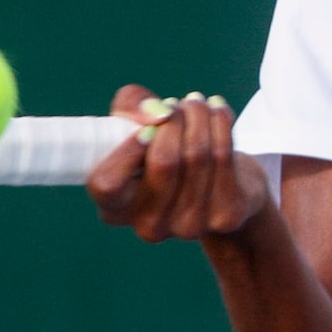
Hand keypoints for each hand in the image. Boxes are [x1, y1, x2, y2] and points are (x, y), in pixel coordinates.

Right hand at [87, 84, 273, 243]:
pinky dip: (221, 123)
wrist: (222, 180)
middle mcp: (148, 225)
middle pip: (163, 162)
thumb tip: (157, 114)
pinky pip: (223, 157)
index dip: (126, 150)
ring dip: (198, 115)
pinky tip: (217, 112)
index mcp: (115, 207)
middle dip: (173, 120)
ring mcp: (188, 226)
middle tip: (174, 106)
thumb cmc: (163, 147)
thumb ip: (131, 107)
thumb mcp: (135, 122)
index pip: (107, 184)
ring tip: (195, 104)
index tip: (144, 129)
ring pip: (197, 154)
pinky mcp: (224, 217)